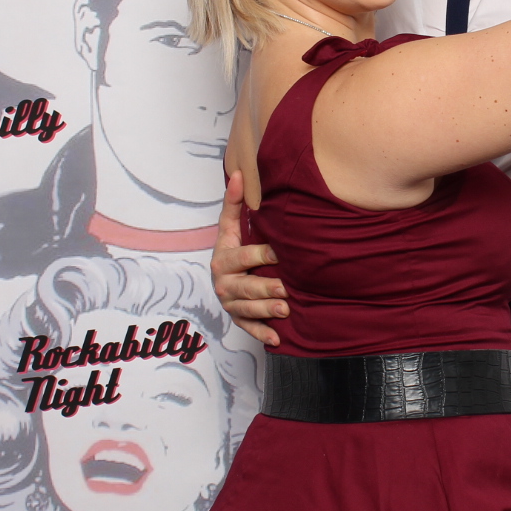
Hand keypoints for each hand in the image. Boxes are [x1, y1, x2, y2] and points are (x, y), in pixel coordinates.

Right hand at [211, 170, 285, 346]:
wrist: (228, 275)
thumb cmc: (236, 246)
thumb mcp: (232, 226)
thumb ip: (235, 202)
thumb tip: (239, 172)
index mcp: (223, 258)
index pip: (242, 257)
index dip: (261, 255)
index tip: (280, 253)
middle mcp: (224, 283)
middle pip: (247, 286)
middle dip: (266, 287)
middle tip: (286, 288)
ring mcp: (230, 303)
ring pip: (249, 309)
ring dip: (267, 311)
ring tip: (286, 309)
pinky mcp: (239, 319)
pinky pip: (249, 328)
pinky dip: (263, 334)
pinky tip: (277, 338)